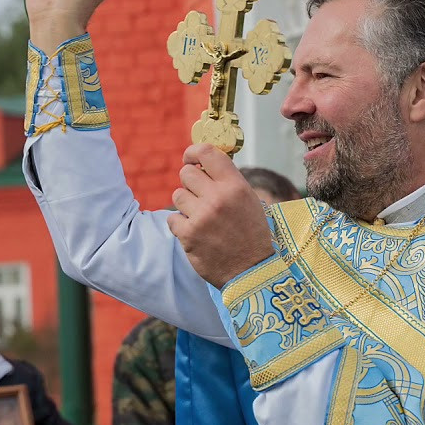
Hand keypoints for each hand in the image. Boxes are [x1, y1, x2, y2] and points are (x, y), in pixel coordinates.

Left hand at [168, 144, 276, 288]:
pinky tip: (197, 233)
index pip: (207, 152)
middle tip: (200, 196)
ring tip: (201, 217)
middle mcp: (218, 198)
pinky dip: (181, 225)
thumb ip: (227, 181)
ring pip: (177, 195)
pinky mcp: (188, 235)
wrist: (252, 272)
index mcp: (235, 186)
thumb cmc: (251, 234)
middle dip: (191, 183)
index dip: (193, 152)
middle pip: (186, 173)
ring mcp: (201, 216)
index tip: (190, 158)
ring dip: (186, 205)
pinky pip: (172, 218)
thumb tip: (202, 164)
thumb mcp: (248, 200)